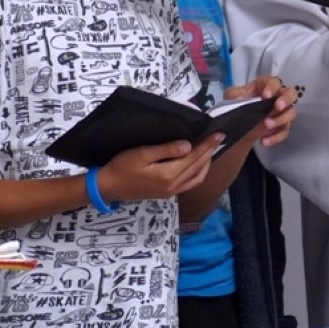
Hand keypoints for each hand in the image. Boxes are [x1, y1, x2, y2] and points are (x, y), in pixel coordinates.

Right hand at [97, 137, 217, 203]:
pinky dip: (199, 173)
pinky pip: (190, 184)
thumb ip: (166, 150)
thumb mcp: (141, 154)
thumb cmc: (122, 167)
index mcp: (168, 175)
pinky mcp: (167, 194)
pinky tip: (199, 164)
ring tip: (211, 148)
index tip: (219, 133)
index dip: (207, 145)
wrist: (109, 187)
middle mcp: (173, 186)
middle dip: (210, 151)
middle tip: (219, 137)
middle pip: (198, 166)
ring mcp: (171, 192)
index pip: (193, 157)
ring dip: (206, 163)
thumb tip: (188, 146)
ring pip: (197, 177)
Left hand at [224, 75, 297, 148]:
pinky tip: (264, 141)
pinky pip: (285, 131)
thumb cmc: (238, 103)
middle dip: (286, 100)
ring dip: (281, 119)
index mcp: (265, 85)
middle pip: (290, 93)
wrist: (239, 123)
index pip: (273, 82)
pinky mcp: (281, 126)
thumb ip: (234, 95)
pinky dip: (276, 137)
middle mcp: (277, 97)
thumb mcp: (232, 96)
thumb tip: (239, 98)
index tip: (266, 96)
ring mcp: (281, 112)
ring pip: (291, 113)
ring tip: (267, 125)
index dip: (272, 87)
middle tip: (278, 107)